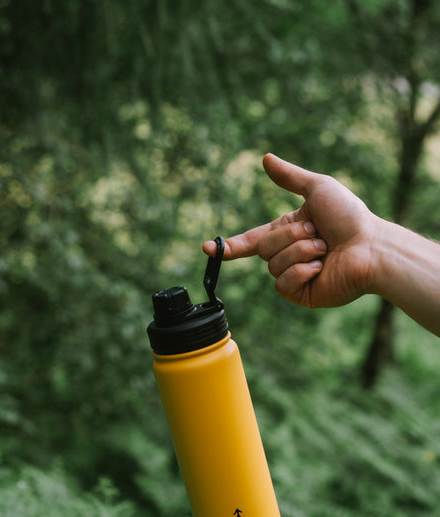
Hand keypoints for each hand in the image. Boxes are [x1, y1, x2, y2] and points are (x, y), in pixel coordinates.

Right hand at [203, 153, 377, 308]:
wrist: (371, 246)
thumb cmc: (350, 216)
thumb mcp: (317, 189)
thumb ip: (290, 177)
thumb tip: (265, 158)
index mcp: (287, 232)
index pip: (252, 241)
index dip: (231, 246)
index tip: (207, 247)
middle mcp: (288, 255)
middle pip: (264, 249)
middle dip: (291, 237)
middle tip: (318, 234)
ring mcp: (295, 276)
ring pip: (273, 266)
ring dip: (301, 252)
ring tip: (325, 250)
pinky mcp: (302, 294)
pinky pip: (283, 284)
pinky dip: (302, 272)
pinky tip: (321, 268)